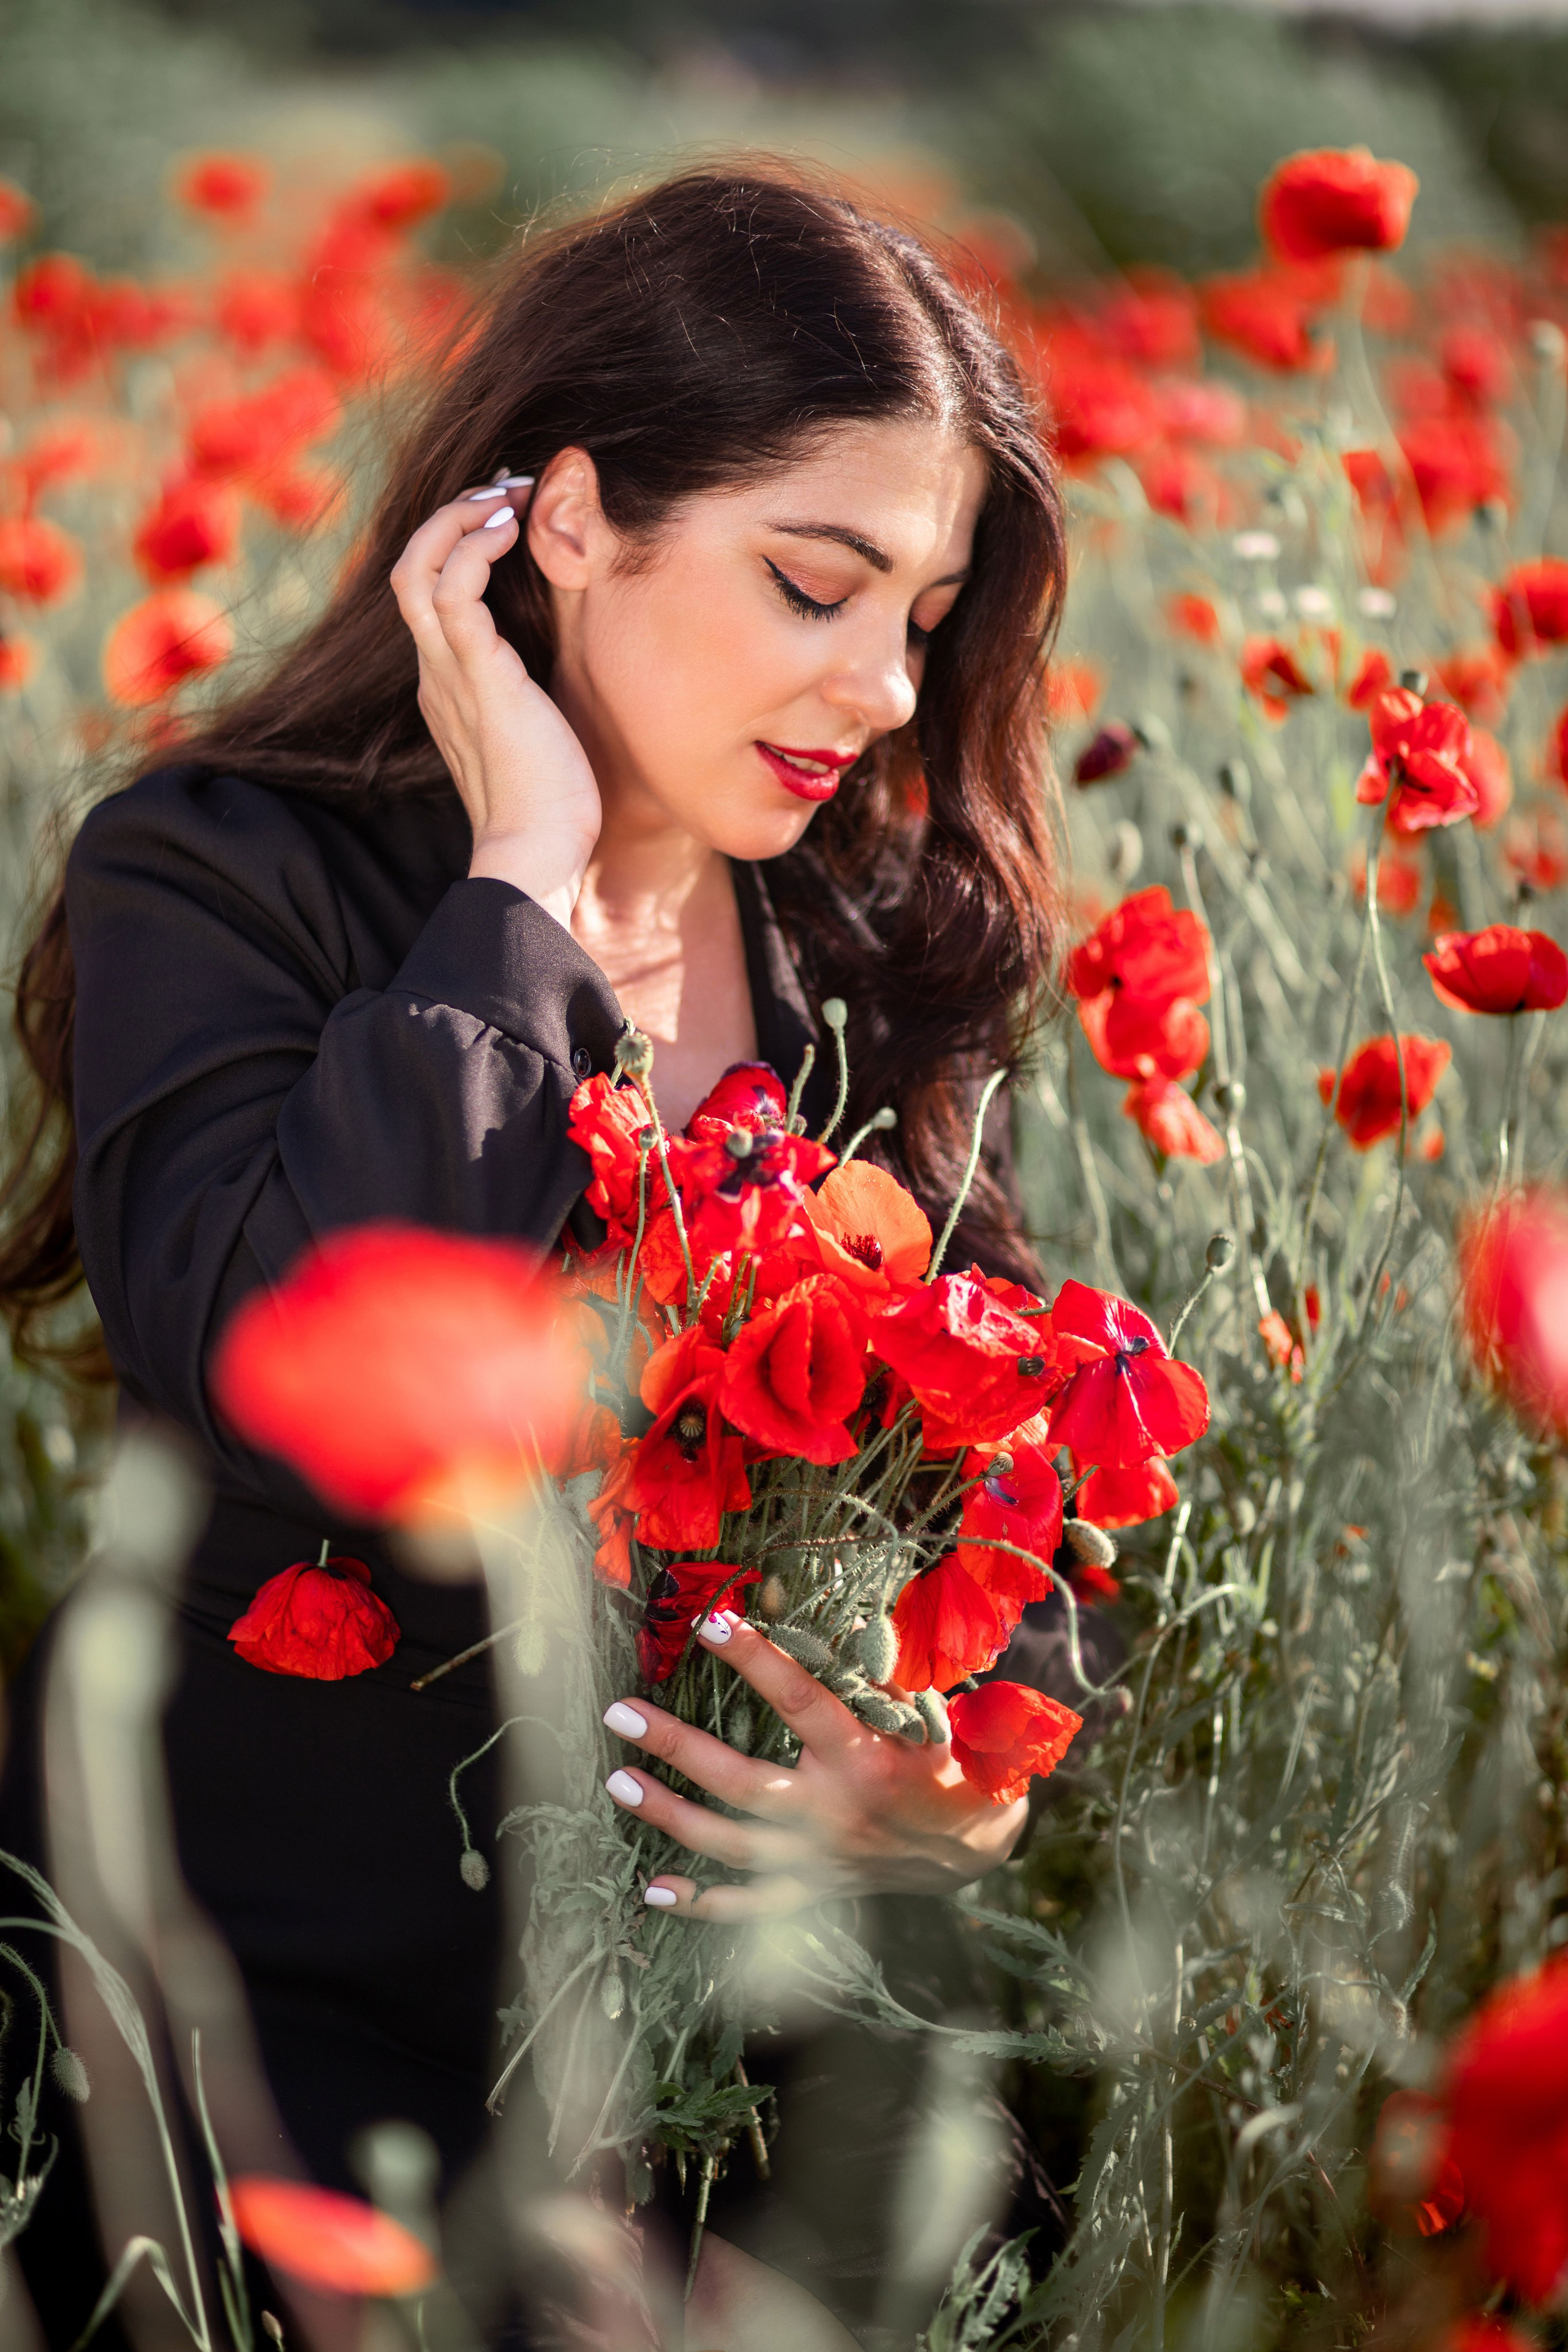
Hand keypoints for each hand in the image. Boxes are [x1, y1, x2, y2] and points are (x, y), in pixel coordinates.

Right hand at [389, 479, 601, 926]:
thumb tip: (564, 668)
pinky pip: (453, 591)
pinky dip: (476, 549)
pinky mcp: (477, 677)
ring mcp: (450, 674)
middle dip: (454, 518)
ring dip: (461, 520)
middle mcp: (436, 674)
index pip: (429, 595)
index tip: (508, 518)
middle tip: (507, 491)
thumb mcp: (541, 732)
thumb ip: (536, 693)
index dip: (459, 545)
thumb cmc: (551, 807)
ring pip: (419, 568)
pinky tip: (512, 534)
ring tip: (509, 499)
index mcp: (447, 686)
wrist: (538, 857)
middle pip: (410, 569)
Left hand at [601, 1611, 1026, 1919]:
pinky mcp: (815, 1890)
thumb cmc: (945, 1758)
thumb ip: (873, 1663)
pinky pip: (750, 1906)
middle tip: (620, 1712)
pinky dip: (702, 1903)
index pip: (800, 1700)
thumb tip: (818, 1607)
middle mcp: (836, 1814)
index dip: (754, 1660)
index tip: (708, 1625)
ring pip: (732, 1845)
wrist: (975, 1845)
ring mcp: (820, 1859)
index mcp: (866, 1757)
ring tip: (618, 1782)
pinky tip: (653, 1889)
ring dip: (670, 1816)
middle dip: (677, 1746)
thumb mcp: (924, 1705)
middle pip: (742, 1783)